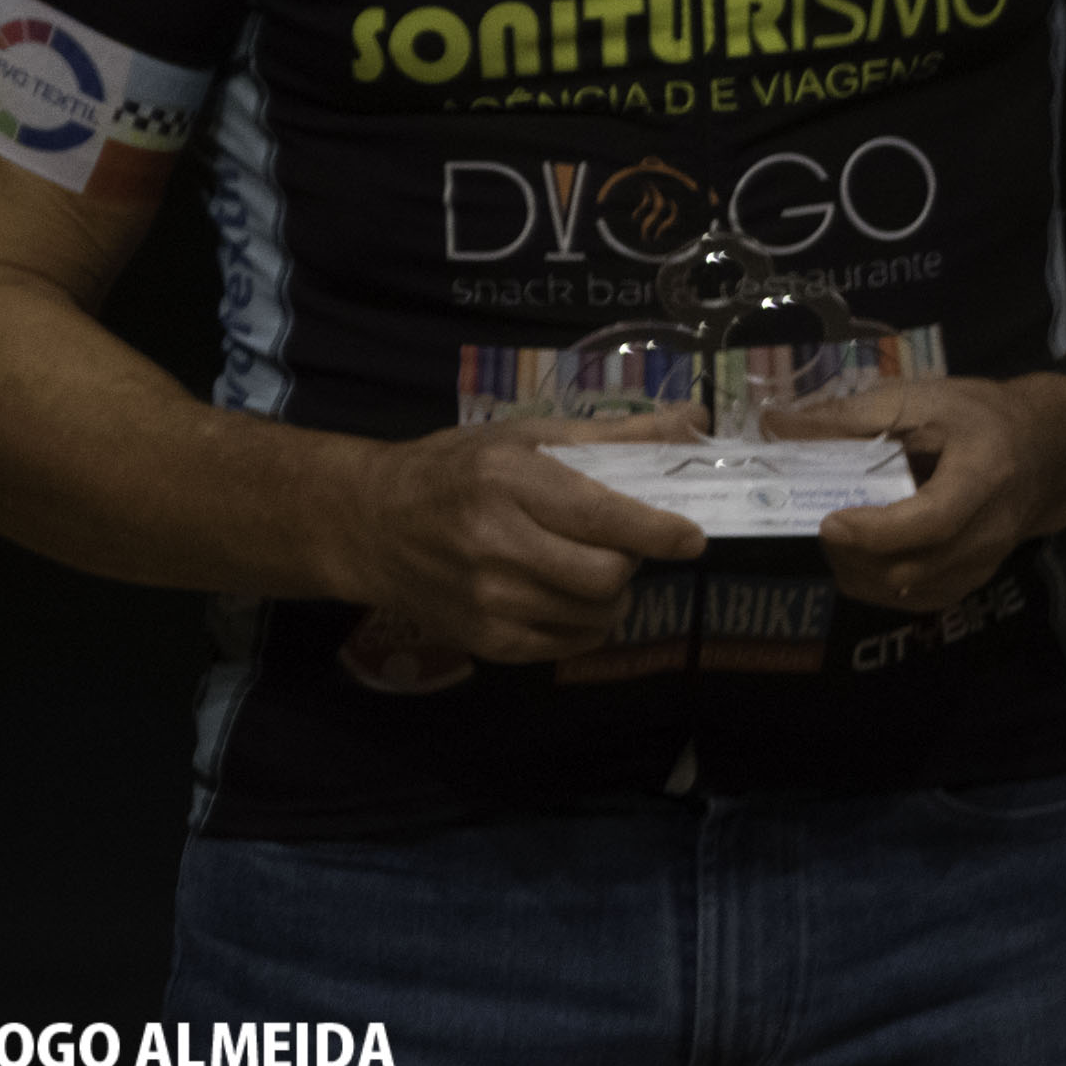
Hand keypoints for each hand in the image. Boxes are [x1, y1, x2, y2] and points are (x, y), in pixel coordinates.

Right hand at [333, 409, 710, 660]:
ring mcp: (484, 600)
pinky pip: (566, 646)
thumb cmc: (458, 469)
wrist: (371, 524)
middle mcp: (493, 544)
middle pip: (605, 575)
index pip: (600, 516)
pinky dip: (586, 625)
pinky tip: (570, 597)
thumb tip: (694, 420)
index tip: (692, 538)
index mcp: (507, 480)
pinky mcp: (481, 640)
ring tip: (593, 568)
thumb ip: (616, 434)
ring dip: (612, 595)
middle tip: (621, 544)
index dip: (657, 531)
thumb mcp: (529, 436)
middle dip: (631, 561)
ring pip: (592, 615)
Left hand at [789, 371, 1065, 614]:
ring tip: (838, 535)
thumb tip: (775, 426)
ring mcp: (982, 564)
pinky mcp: (971, 581)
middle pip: (909, 566)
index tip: (832, 519)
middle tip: (822, 520)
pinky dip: (876, 582)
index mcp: (984, 475)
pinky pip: (912, 600)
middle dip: (851, 552)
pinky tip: (861, 554)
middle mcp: (989, 531)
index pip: (932, 521)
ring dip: (857, 571)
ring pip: (904, 591)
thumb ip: (850, 417)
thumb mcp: (924, 398)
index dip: (877, 530)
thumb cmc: (982, 415)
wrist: (1047, 448)